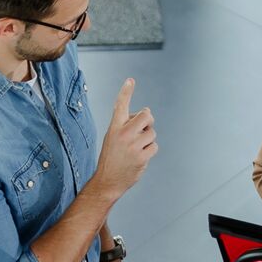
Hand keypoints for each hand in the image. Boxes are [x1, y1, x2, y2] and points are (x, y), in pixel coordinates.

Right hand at [93, 79, 157, 197]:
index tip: (130, 80)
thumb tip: (146, 114)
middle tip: (145, 127)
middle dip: (149, 120)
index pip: (121, 105)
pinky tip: (140, 157)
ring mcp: (133, 146)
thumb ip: (126, 125)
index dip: (126, 91)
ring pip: (152, 133)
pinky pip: (154, 146)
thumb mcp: (112, 137)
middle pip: (147, 115)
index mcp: (114, 127)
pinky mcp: (141, 157)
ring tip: (138, 147)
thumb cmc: (111, 157)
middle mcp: (123, 134)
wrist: (107, 181)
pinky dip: (150, 151)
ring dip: (149, 139)